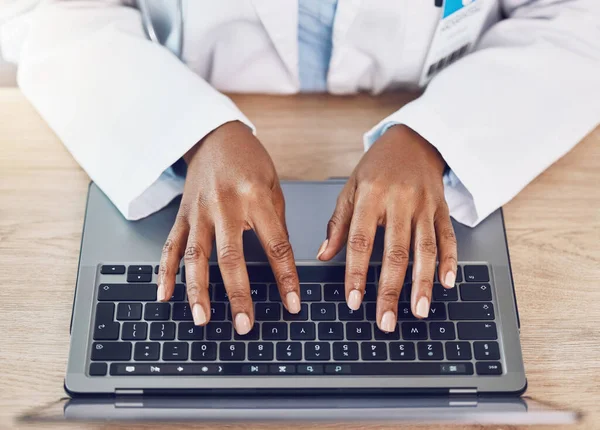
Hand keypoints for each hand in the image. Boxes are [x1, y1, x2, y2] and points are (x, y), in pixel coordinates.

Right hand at [157, 121, 299, 333]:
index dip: (285, 278)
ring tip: (202, 318)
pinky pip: (170, 246)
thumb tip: (282, 262)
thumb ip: (276, 223)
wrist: (215, 136)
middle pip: (231, 257)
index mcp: (254, 198)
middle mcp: (224, 206)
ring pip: (195, 256)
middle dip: (238, 295)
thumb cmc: (249, 160)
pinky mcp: (182, 215)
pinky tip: (164, 294)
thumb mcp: (273, 187)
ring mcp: (199, 211)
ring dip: (197, 290)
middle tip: (244, 325)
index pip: (275, 245)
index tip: (292, 304)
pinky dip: (165, 272)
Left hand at [317, 124, 456, 331]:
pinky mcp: (442, 208)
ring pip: (425, 248)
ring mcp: (424, 205)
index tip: (353, 301)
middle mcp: (400, 201)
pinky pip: (448, 237)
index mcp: (371, 196)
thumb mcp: (351, 188)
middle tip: (386, 320)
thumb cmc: (377, 167)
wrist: (413, 140)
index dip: (357, 273)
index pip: (361, 241)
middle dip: (391, 291)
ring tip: (419, 311)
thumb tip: (324, 255)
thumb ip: (339, 223)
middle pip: (396, 252)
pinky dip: (449, 260)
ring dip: (423, 283)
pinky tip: (446, 282)